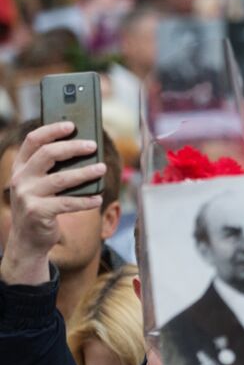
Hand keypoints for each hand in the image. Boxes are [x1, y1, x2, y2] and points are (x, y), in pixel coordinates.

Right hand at [0, 122, 104, 286]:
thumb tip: (84, 150)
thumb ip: (54, 169)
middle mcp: (21, 179)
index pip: (33, 141)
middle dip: (72, 147)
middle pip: (48, 155)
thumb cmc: (41, 206)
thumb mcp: (41, 185)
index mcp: (21, 167)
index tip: (71, 125)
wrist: (28, 239)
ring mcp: (27, 196)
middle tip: (93, 146)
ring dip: (85, 173)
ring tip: (102, 168)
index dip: (52, 130)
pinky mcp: (37, 212)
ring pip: (61, 179)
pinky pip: (68, 203)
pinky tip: (98, 198)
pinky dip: (85, 200)